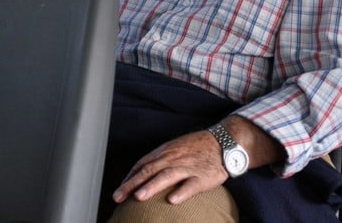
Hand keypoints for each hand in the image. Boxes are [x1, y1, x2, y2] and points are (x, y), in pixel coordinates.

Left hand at [111, 129, 227, 205]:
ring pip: (166, 176)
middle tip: (118, 196)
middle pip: (149, 170)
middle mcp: (173, 158)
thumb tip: (141, 174)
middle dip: (132, 184)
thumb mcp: (174, 148)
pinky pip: (190, 185)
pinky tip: (172, 200)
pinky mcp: (202, 176)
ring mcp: (187, 167)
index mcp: (165, 152)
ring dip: (151, 186)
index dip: (129, 177)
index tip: (119, 190)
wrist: (223, 142)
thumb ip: (159, 160)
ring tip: (138, 197)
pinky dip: (181, 192)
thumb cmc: (196, 148)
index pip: (142, 164)